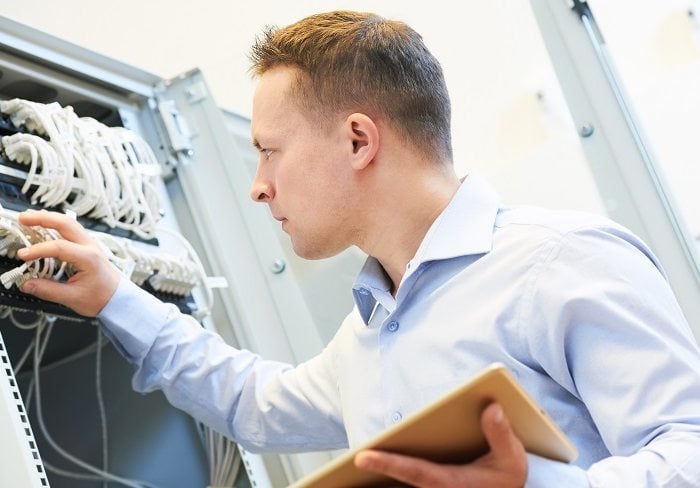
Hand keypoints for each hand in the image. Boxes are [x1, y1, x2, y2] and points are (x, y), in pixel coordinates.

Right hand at [16, 210, 120, 316]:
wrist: (119, 298)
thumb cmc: (103, 297)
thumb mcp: (74, 298)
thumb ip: (48, 291)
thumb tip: (27, 284)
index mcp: (89, 258)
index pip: (60, 247)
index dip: (39, 250)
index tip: (23, 256)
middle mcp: (90, 247)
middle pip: (66, 223)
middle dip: (42, 218)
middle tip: (23, 219)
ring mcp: (90, 244)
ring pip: (68, 223)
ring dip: (48, 218)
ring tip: (29, 219)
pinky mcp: (86, 246)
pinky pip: (70, 230)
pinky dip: (55, 225)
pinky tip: (43, 226)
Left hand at [354, 403, 527, 486]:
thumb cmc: (507, 478)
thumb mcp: (511, 459)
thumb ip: (500, 434)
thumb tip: (491, 406)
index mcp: (451, 483)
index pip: (414, 472)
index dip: (388, 463)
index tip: (362, 456)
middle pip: (397, 480)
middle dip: (373, 467)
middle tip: (345, 458)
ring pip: (399, 483)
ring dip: (378, 474)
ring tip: (353, 459)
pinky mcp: (432, 485)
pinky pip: (406, 480)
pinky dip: (390, 473)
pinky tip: (371, 461)